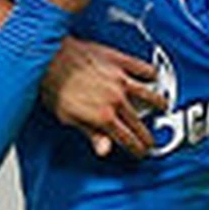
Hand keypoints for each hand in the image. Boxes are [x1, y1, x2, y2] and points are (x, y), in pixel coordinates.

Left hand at [40, 36, 167, 157]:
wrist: (46, 57)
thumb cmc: (51, 84)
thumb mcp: (66, 117)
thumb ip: (90, 133)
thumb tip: (104, 150)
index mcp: (103, 116)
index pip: (128, 139)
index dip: (136, 149)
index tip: (140, 152)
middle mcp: (116, 99)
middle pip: (140, 123)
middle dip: (147, 136)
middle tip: (150, 141)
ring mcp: (120, 79)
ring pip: (150, 95)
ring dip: (158, 104)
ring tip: (162, 107)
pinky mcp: (118, 60)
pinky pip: (143, 67)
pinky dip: (151, 73)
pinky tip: (153, 76)